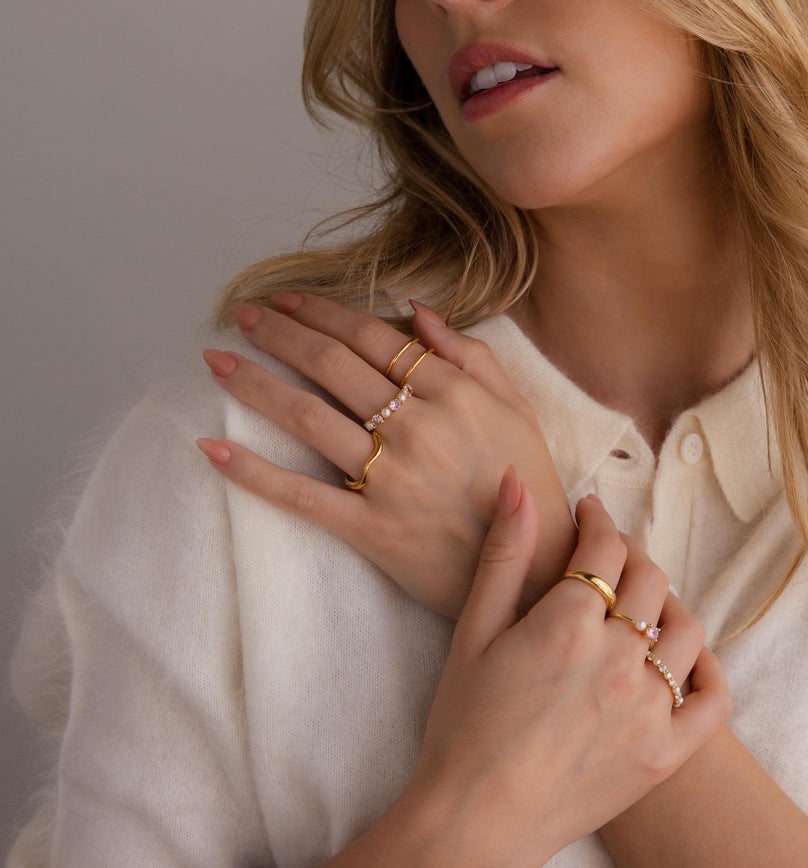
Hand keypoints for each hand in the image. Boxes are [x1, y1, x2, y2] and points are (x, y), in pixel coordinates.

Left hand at [197, 294, 575, 617]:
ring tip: (216, 362)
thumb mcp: (517, 407)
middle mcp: (417, 427)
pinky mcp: (372, 527)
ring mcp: (391, 478)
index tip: (287, 301)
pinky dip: (253, 472)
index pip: (372, 338)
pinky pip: (301, 496)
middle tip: (242, 316)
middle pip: (332, 367)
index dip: (322, 314)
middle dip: (280, 335)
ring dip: (255, 384)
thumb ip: (471, 354)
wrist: (534, 566)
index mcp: (452, 391)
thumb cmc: (526, 480)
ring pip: (308, 418)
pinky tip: (212, 449)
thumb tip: (416, 310)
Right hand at [391, 477, 731, 867]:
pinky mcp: (664, 753)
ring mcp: (647, 709)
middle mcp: (617, 660)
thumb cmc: (464, 724)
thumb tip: (517, 481)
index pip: (605, 547)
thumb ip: (504, 553)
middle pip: (649, 579)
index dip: (598, 519)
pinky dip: (707, 669)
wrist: (475, 820)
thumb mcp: (474, 630)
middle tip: (606, 556)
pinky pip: (713, 699)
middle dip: (628, 554)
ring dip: (666, 603)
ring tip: (639, 603)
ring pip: (686, 629)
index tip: (588, 513)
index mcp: (567, 624)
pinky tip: (683, 657)